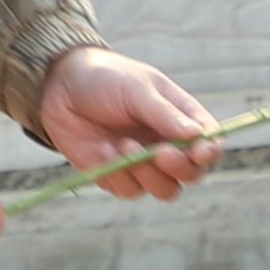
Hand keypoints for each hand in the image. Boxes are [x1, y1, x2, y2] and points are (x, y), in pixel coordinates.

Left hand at [33, 47, 217, 202]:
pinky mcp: (117, 177)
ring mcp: (144, 165)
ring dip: (148, 174)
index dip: (210, 152)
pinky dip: (120, 174)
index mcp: (182, 120)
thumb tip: (197, 136)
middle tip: (160, 152)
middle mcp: (168, 145)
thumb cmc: (106, 79)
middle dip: (180, 168)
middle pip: (192, 175)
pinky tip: (104, 151)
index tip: (200, 151)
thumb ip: (165, 114)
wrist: (59, 87)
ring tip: (123, 145)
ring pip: (165, 190)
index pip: (209, 144)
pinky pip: (130, 191)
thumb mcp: (137, 89)